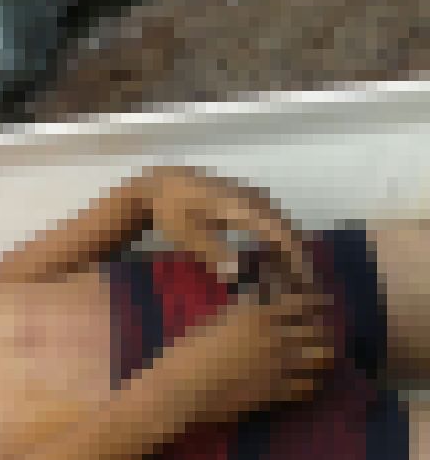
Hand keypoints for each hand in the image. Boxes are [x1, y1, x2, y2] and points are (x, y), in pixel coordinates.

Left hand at [145, 165, 312, 288]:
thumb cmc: (169, 212)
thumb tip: (237, 274)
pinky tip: (269, 242)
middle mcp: (248, 196)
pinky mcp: (235, 193)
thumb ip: (213, 252)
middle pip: (282, 222)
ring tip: (290, 262)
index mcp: (241, 207)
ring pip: (274, 215)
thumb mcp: (186, 235)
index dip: (294, 252)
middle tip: (301, 275)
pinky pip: (264, 210)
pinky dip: (272, 227)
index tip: (303, 274)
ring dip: (285, 236)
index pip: (278, 230)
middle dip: (294, 247)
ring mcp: (243, 192)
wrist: (155, 184)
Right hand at [168, 281, 334, 425]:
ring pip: (319, 358)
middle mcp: (275, 337)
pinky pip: (308, 386)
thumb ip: (242, 314)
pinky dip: (310, 381)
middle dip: (323, 330)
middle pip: (317, 329)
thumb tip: (261, 307)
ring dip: (321, 355)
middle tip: (323, 332)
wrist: (179, 391)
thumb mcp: (214, 323)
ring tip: (319, 356)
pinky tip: (306, 380)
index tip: (322, 303)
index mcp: (257, 315)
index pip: (301, 302)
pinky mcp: (277, 393)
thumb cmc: (186, 353)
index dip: (316, 302)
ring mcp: (279, 366)